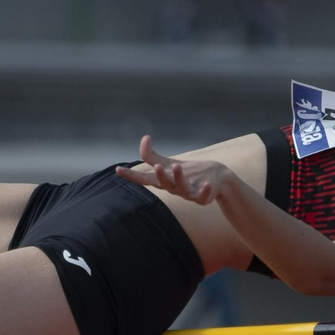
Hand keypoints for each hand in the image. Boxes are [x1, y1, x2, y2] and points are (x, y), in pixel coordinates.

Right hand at [115, 135, 233, 205]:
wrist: (216, 181)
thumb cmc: (189, 173)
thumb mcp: (169, 164)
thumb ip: (152, 156)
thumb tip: (144, 137)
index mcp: (164, 180)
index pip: (145, 178)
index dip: (131, 175)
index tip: (118, 170)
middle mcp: (174, 188)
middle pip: (165, 184)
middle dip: (160, 176)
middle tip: (156, 166)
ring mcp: (188, 194)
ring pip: (182, 189)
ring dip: (178, 178)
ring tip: (176, 166)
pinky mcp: (203, 197)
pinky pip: (203, 197)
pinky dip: (204, 192)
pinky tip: (206, 185)